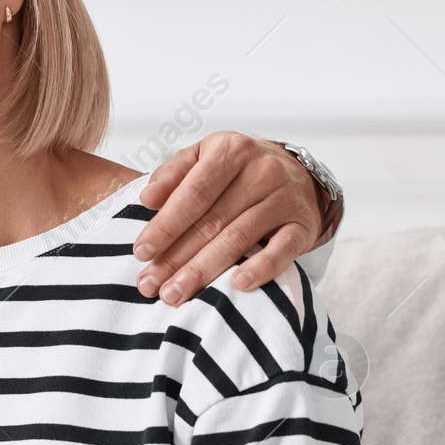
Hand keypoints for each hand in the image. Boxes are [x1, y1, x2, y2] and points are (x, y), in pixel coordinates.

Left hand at [132, 132, 323, 305]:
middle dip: (176, 257)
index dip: (165, 225)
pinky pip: (282, 250)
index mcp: (230, 150)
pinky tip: (236, 285)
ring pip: (238, 240)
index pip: (192, 194)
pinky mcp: (303, 225)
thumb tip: (147, 198)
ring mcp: (285, 199)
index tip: (141, 251)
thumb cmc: (238, 169)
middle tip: (150, 284)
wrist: (297, 172)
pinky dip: (261, 269)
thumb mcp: (204, 157)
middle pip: (211, 222)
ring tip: (175, 294)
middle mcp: (261, 171)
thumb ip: (172, 174)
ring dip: (203, 271)